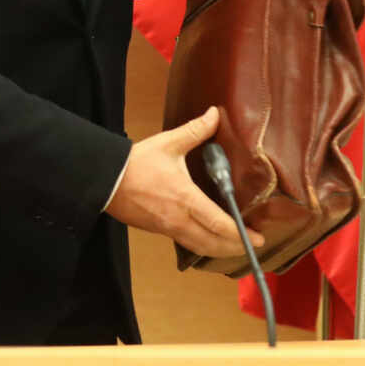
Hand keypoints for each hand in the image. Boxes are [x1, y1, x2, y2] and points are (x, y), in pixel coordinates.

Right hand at [104, 106, 262, 258]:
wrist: (106, 179)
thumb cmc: (137, 162)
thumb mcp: (168, 143)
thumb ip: (195, 130)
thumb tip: (215, 114)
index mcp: (186, 199)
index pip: (219, 224)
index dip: (241, 234)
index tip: (258, 236)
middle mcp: (179, 219)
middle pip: (213, 243)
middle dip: (236, 248)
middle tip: (254, 245)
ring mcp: (168, 228)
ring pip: (200, 248)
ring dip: (220, 250)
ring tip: (236, 247)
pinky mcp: (158, 230)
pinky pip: (186, 244)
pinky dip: (202, 246)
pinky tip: (208, 240)